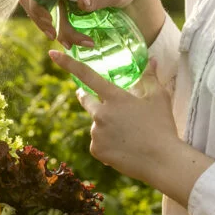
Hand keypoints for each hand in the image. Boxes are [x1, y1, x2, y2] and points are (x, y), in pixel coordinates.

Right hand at [22, 0, 166, 46]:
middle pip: (38, 3)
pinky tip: (71, 44)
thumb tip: (80, 2)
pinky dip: (61, 33)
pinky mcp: (68, 8)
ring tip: (71, 45)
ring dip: (54, 30)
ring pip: (46, 15)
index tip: (48, 20)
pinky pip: (56, 21)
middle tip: (54, 36)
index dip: (37, 4)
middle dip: (42, 21)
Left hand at [50, 50, 214, 207]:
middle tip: (101, 101)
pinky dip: (107, 143)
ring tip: (128, 134)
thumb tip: (152, 61)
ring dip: (105, 125)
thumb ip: (150, 78)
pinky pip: (97, 142)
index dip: (68, 63)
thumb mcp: (159, 98)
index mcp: (114, 97)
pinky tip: (123, 148)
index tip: (52, 53)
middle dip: (88, 97)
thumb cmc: (162, 126)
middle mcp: (100, 114)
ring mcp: (96, 133)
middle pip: (86, 100)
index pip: (87, 75)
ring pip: (96, 124)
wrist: (161, 161)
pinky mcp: (95, 150)